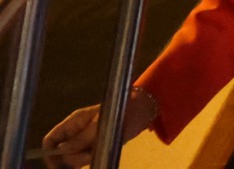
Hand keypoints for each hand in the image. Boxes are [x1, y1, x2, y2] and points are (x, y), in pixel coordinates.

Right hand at [39, 92, 155, 166]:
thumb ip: (80, 139)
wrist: (141, 112)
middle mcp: (75, 132)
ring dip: (81, 160)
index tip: (57, 165)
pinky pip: (84, 158)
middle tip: (88, 156)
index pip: (50, 140)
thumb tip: (61, 152)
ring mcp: (84, 140)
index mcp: (73, 122)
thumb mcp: (100, 126)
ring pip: (72, 158)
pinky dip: (88, 160)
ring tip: (97, 152)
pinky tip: (98, 153)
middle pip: (60, 153)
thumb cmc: (122, 112)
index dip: (50, 154)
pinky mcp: (93, 147)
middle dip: (71, 158)